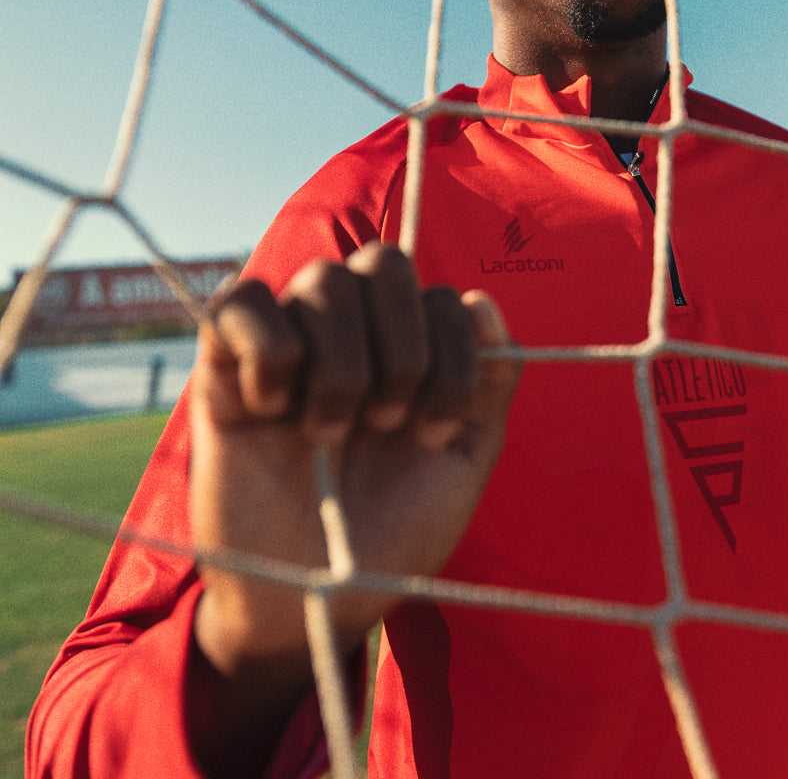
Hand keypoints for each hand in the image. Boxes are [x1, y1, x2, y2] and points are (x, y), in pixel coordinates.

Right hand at [189, 242, 518, 685]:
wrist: (314, 602)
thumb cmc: (391, 533)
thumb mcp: (460, 463)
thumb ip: (486, 384)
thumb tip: (481, 302)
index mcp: (409, 349)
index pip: (442, 295)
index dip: (449, 358)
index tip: (430, 432)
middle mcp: (352, 332)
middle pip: (384, 263)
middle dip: (402, 350)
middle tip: (386, 424)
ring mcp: (289, 342)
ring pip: (323, 280)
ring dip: (341, 366)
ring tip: (327, 434)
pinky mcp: (223, 365)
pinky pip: (242, 301)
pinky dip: (269, 350)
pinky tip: (272, 410)